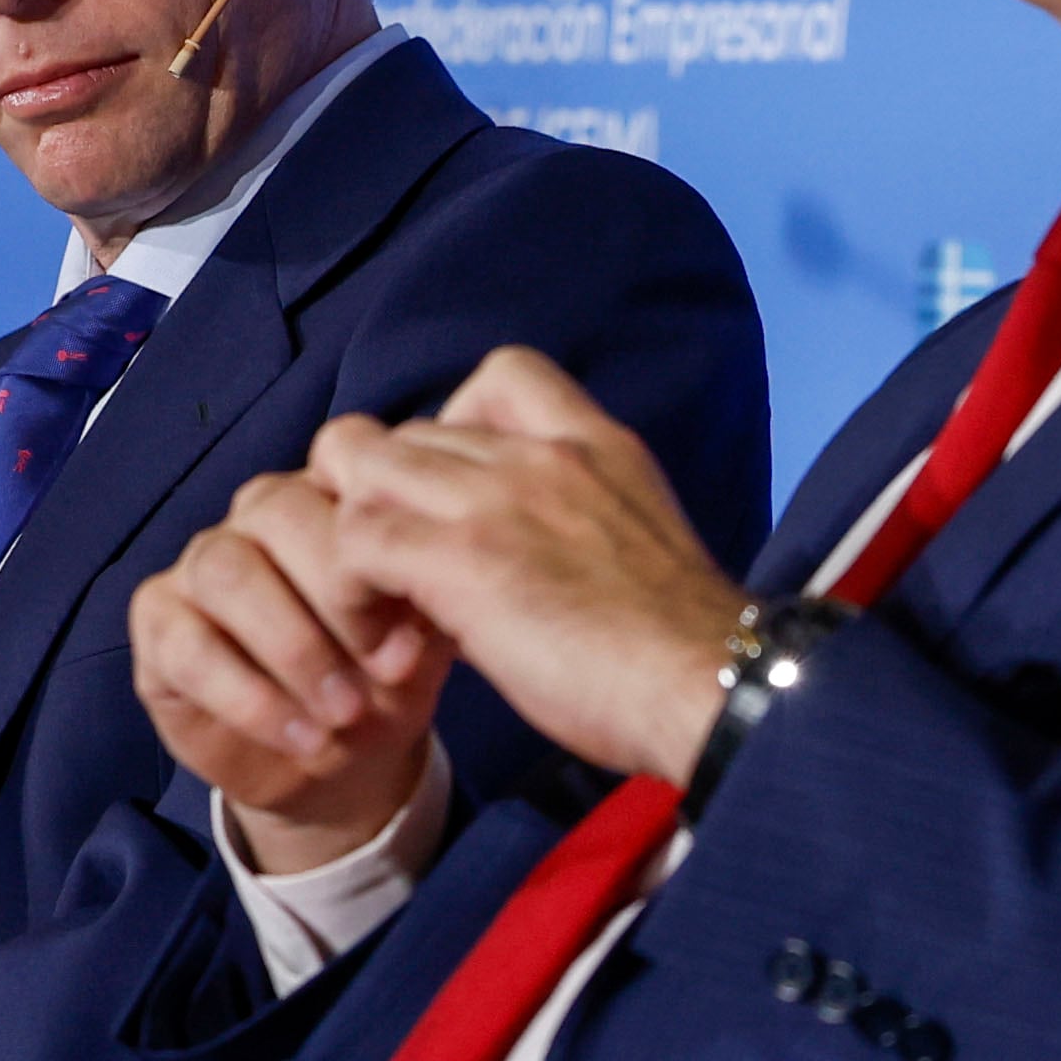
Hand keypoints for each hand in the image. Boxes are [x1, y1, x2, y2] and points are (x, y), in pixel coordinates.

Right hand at [132, 469, 456, 873]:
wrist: (342, 756)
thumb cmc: (388, 677)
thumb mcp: (427, 638)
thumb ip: (429, 596)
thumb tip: (438, 581)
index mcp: (331, 493)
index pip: (341, 477)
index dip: (379, 553)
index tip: (421, 635)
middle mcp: (259, 513)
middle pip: (279, 514)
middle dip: (338, 598)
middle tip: (387, 672)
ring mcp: (201, 561)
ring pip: (227, 572)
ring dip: (293, 649)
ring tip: (346, 714)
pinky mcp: (158, 621)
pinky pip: (188, 645)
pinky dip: (250, 698)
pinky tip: (302, 737)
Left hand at [299, 346, 742, 782]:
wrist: (710, 688)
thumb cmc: (683, 649)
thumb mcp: (637, 542)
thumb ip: (575, 519)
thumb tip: (515, 548)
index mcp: (598, 445)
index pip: (502, 373)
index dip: (454, 422)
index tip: (461, 495)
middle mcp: (542, 454)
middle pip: (408, 430)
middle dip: (389, 502)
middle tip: (404, 580)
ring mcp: (496, 498)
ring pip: (361, 467)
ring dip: (355, 540)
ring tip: (383, 611)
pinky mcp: (459, 559)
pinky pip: (353, 541)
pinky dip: (351, 595)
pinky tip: (387, 651)